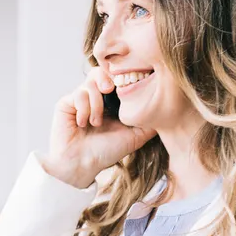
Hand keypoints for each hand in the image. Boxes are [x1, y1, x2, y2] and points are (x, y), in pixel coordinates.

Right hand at [42, 66, 154, 188]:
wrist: (83, 165)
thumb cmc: (107, 152)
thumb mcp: (135, 136)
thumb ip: (149, 122)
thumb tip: (169, 111)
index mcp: (111, 102)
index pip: (117, 78)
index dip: (122, 77)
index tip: (128, 84)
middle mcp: (95, 98)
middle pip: (101, 71)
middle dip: (107, 77)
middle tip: (109, 89)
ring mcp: (80, 100)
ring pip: (90, 82)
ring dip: (95, 101)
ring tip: (96, 122)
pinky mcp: (66, 104)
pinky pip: (77, 94)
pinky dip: (83, 108)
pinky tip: (84, 123)